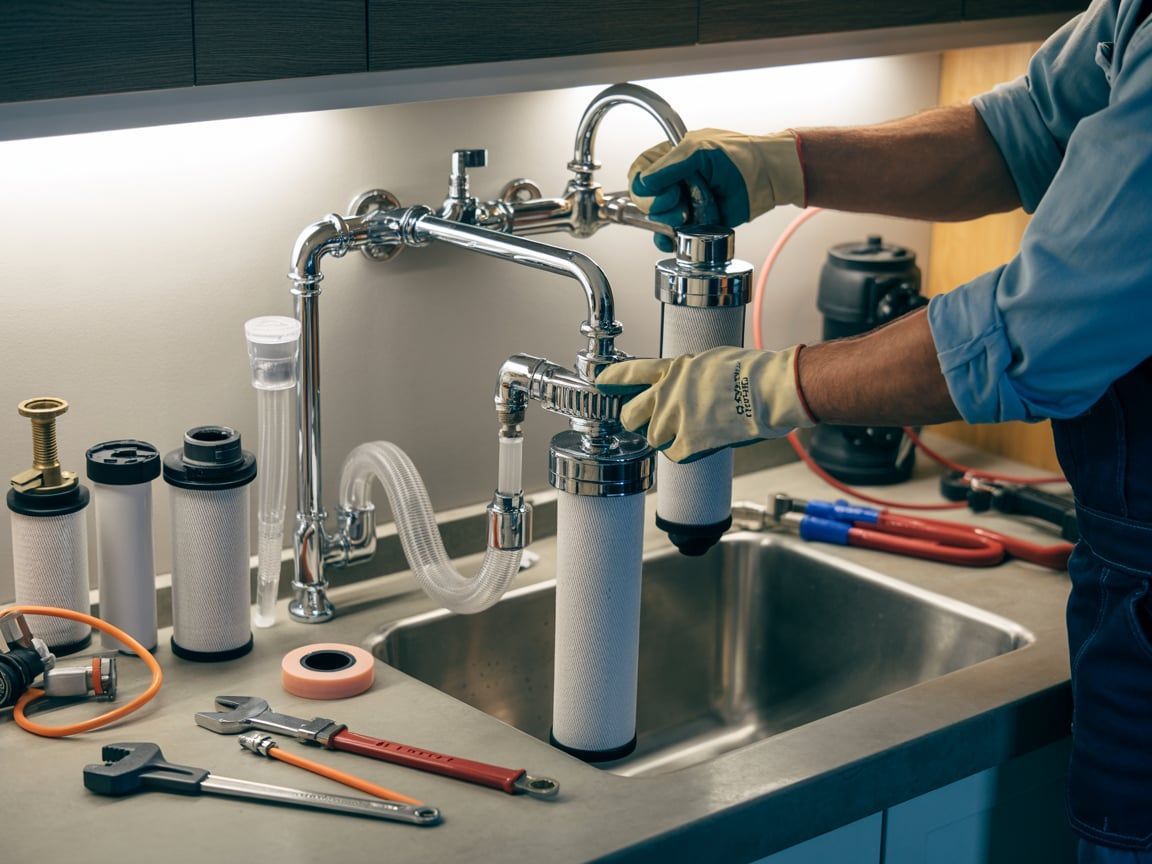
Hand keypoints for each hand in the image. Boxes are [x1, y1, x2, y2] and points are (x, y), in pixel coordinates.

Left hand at [595, 346, 814, 462]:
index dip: (613, 379)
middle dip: (636, 421)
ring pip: (652, 438)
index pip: (631, 372)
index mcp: (673, 369)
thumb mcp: (709, 360)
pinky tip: (701, 442)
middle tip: (651, 423)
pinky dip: (685, 452)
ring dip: (666, 438)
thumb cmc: (750, 372)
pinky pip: (673, 454)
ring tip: (690, 430)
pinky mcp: (688, 441)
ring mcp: (675, 419)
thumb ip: (686, 374)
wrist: (768, 390)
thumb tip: (683, 383)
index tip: (602, 383)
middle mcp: (667, 393)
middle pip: (629, 415)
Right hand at [630, 129, 804, 249]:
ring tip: (687, 215)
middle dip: (658, 204)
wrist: (766, 176)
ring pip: (656, 219)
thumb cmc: (738, 156)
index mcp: (669, 158)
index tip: (659, 190)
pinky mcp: (693, 223)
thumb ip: (668, 166)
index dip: (642, 186)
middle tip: (678, 200)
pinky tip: (673, 237)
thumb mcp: (698, 151)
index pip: (639, 174)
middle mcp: (672, 182)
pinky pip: (669, 236)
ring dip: (667, 220)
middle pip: (644, 200)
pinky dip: (667, 239)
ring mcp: (683, 203)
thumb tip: (644, 184)